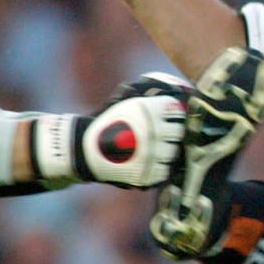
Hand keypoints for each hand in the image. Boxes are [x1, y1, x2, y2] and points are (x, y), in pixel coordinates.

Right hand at [32, 78, 187, 187]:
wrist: (85, 149)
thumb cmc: (107, 122)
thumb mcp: (126, 102)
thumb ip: (148, 97)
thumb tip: (171, 89)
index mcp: (149, 110)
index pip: (177, 111)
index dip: (176, 114)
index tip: (174, 117)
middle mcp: (152, 131)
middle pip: (178, 132)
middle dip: (173, 132)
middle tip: (165, 134)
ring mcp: (150, 155)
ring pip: (173, 153)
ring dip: (167, 150)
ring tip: (155, 148)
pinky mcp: (146, 174)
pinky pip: (164, 172)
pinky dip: (159, 167)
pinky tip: (150, 161)